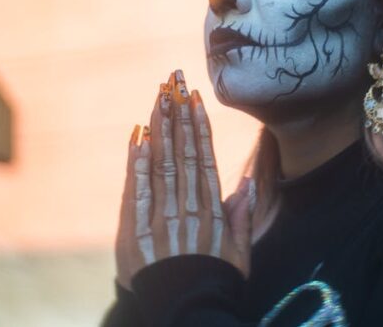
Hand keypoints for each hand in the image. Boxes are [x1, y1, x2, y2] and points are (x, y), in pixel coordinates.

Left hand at [115, 70, 253, 289]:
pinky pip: (136, 193)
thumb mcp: (239, 254)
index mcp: (213, 212)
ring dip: (158, 128)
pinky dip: (137, 164)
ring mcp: (161, 220)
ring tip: (157, 97)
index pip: (204, 159)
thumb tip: (246, 182)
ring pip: (161, 165)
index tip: (194, 98)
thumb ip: (241, 217)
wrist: (188, 315)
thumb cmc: (215, 285)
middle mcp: (188, 210)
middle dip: (177, 114)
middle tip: (173, 80)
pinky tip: (137, 138)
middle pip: (181, 153)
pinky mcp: (136, 234)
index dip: (198, 126)